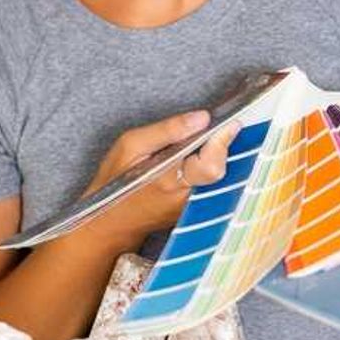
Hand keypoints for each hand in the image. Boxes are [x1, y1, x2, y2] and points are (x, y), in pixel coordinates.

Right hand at [84, 109, 240, 237]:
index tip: (230, 123)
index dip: (222, 142)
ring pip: (216, 177)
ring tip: (197, 144)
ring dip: (213, 156)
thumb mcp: (131, 145)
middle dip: (219, 146)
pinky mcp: (192, 210)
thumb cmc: (115, 181)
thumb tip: (202, 118)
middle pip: (219, 169)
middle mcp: (184, 198)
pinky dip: (206, 167)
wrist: (108, 220)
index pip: (211, 164)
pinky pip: (209, 184)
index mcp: (169, 181)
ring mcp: (190, 207)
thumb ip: (168, 130)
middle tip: (210, 130)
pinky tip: (192, 159)